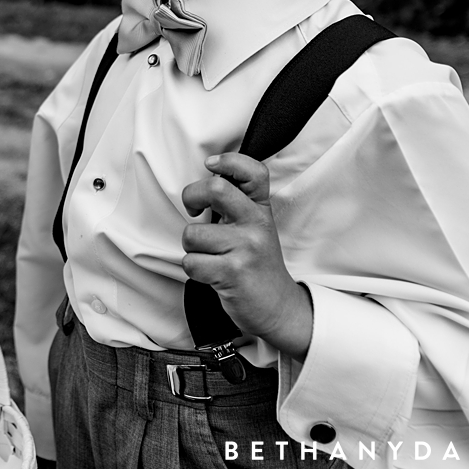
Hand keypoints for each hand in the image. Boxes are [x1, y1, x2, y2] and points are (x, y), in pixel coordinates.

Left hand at [180, 153, 312, 359]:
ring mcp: (246, 247)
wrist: (277, 307)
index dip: (229, 161)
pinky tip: (213, 274)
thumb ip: (237, 201)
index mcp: (260, 208)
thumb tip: (209, 173)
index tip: (211, 166)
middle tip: (194, 211)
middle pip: (215, 189)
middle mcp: (256, 223)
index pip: (254, 171)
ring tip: (211, 257)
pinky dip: (195, 270)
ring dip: (192, 249)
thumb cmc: (256, 264)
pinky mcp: (233, 272)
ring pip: (192, 234)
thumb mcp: (255, 226)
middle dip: (191, 197)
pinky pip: (191, 262)